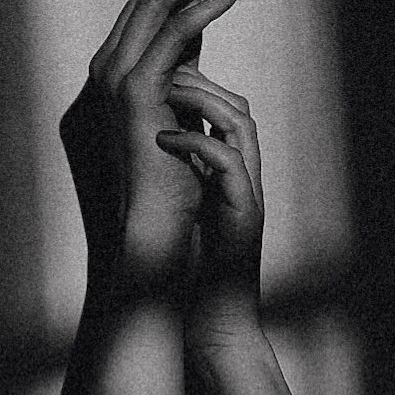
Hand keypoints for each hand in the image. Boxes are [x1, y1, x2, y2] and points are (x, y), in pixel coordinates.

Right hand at [59, 0, 234, 289]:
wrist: (156, 221)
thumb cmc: (173, 170)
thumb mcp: (180, 100)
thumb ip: (182, 60)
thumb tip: (198, 20)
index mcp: (117, 65)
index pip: (147, 3)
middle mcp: (109, 64)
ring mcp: (117, 76)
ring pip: (157, 4)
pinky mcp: (136, 92)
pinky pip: (173, 36)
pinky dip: (202, 10)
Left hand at [156, 68, 264, 352]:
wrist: (216, 321)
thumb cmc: (194, 274)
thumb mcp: (183, 214)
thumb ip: (176, 182)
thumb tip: (147, 153)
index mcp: (230, 176)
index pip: (225, 111)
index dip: (196, 86)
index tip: (159, 74)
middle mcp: (245, 179)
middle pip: (238, 107)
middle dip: (199, 83)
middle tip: (160, 72)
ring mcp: (248, 193)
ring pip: (240, 123)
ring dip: (199, 103)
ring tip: (160, 96)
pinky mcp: (245, 214)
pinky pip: (228, 161)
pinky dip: (196, 143)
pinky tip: (163, 138)